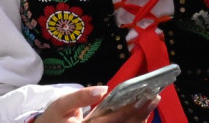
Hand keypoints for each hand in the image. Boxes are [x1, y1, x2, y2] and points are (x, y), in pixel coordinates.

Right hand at [36, 86, 158, 122]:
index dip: (128, 110)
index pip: (110, 121)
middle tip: (154, 98)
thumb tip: (103, 89)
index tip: (143, 98)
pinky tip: (141, 115)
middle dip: (139, 114)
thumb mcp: (62, 104)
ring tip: (151, 104)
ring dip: (139, 119)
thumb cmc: (53, 118)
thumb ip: (81, 96)